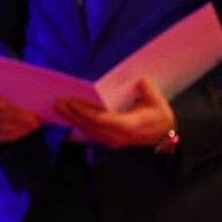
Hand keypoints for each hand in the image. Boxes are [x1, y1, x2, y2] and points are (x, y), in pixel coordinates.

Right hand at [0, 83, 41, 141]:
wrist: (12, 98)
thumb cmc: (16, 87)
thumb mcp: (20, 82)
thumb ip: (27, 87)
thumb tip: (47, 98)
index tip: (5, 103)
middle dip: (15, 116)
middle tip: (33, 117)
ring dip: (17, 126)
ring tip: (35, 123)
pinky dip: (13, 134)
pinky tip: (27, 129)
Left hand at [56, 78, 174, 149]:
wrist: (164, 137)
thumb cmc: (160, 117)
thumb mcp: (158, 102)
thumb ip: (148, 91)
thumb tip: (140, 80)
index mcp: (129, 125)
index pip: (103, 119)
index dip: (86, 111)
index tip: (72, 102)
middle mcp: (118, 136)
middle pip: (90, 126)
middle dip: (72, 114)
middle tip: (58, 102)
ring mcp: (112, 140)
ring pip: (88, 131)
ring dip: (72, 119)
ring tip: (58, 107)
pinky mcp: (108, 141)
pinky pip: (90, 133)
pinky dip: (77, 125)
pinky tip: (67, 117)